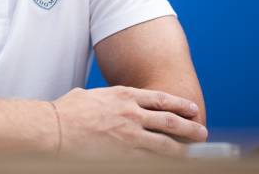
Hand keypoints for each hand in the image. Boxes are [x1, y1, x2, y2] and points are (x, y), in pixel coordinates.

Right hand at [52, 86, 207, 157]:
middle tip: (202, 130)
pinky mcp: (125, 154)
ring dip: (183, 147)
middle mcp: (131, 113)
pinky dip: (164, 162)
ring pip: (165, 142)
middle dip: (189, 126)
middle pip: (169, 120)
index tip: (190, 108)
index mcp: (123, 95)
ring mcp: (130, 134)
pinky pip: (152, 159)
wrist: (56, 128)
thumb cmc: (66, 112)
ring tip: (194, 151)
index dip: (178, 104)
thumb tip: (101, 101)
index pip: (159, 99)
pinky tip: (173, 164)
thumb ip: (103, 99)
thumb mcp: (89, 95)